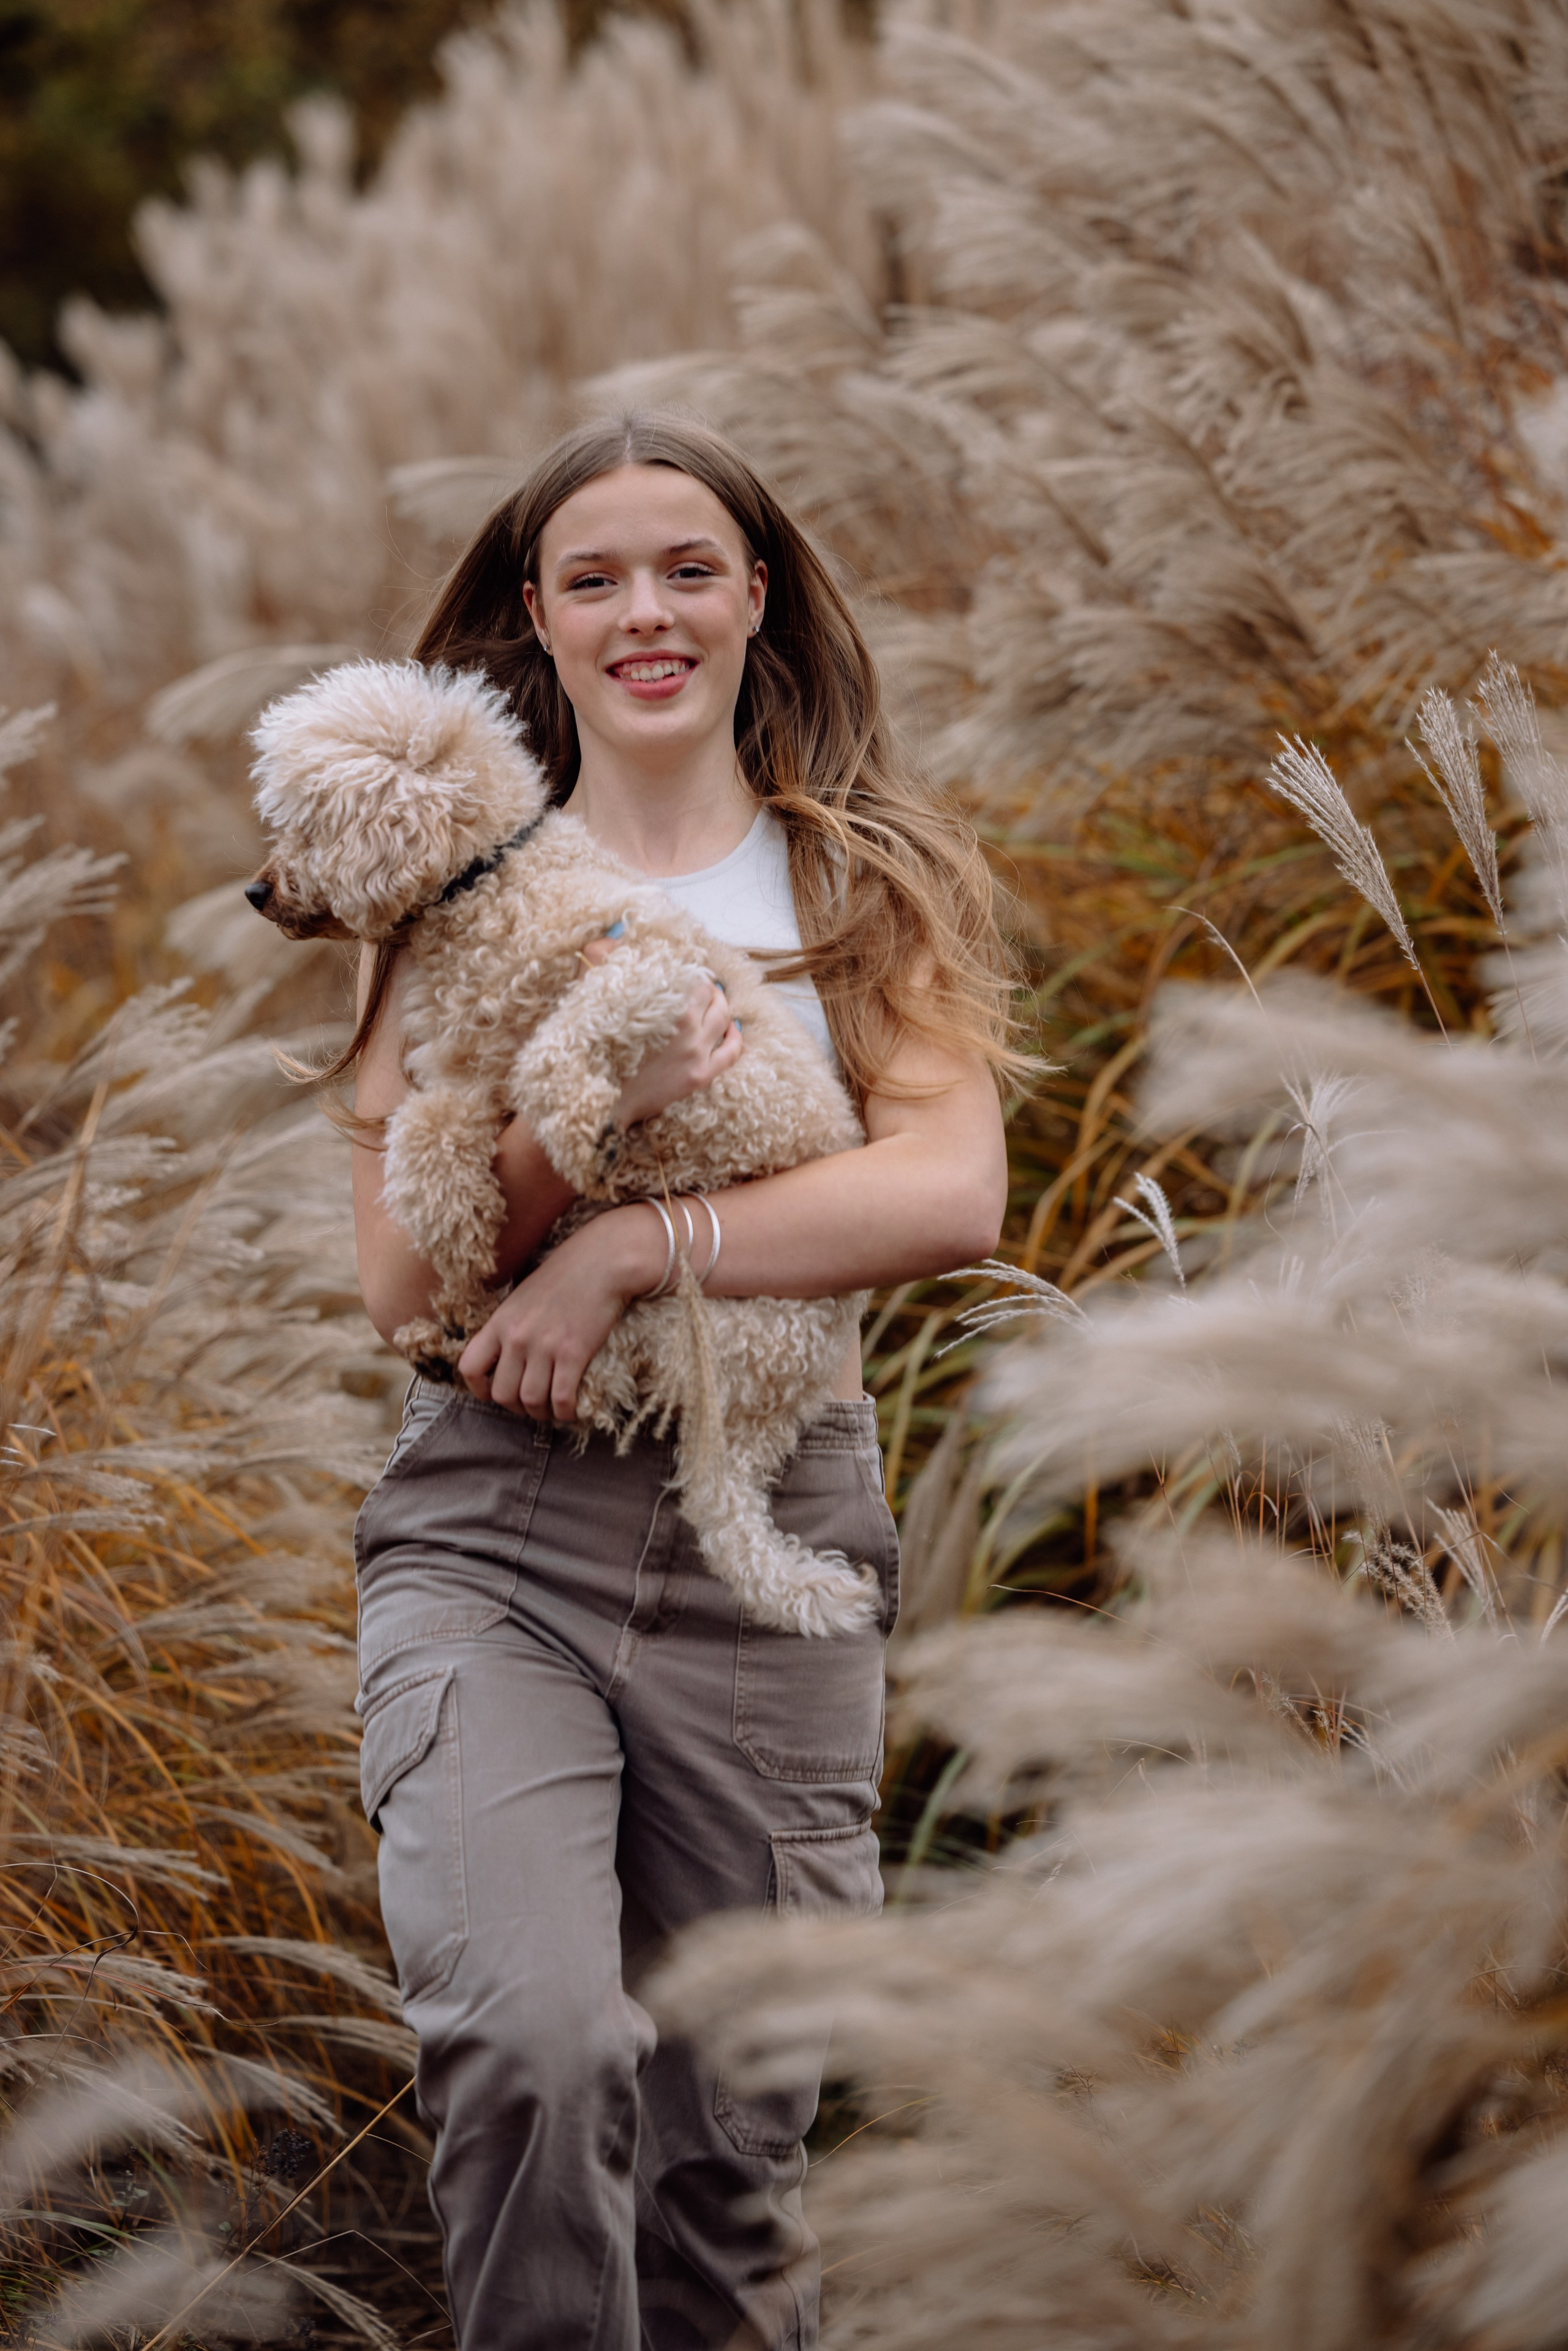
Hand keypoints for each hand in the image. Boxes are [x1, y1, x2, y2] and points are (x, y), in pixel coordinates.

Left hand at [456, 1203, 661, 1418]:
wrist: (604, 1260)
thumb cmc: (568, 1274)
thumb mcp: (524, 1295)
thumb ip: (512, 1324)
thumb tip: (508, 1352)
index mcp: (501, 1321)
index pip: (469, 1367)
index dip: (479, 1389)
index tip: (495, 1393)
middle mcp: (517, 1337)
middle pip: (502, 1394)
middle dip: (516, 1407)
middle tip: (533, 1403)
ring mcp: (544, 1346)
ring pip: (531, 1401)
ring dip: (542, 1413)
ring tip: (552, 1409)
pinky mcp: (574, 1353)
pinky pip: (562, 1399)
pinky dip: (565, 1412)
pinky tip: (572, 1410)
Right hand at [580, 936, 741, 1129]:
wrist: (594, 1094)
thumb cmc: (590, 1041)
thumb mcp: (590, 990)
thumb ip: (602, 955)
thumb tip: (617, 932)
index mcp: (665, 1001)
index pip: (692, 974)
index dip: (688, 971)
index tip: (683, 971)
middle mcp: (687, 1025)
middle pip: (712, 994)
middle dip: (706, 986)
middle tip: (697, 985)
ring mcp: (697, 1052)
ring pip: (725, 1017)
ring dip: (721, 1005)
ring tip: (713, 1001)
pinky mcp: (700, 1076)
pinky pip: (732, 1051)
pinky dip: (735, 1036)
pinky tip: (731, 1028)